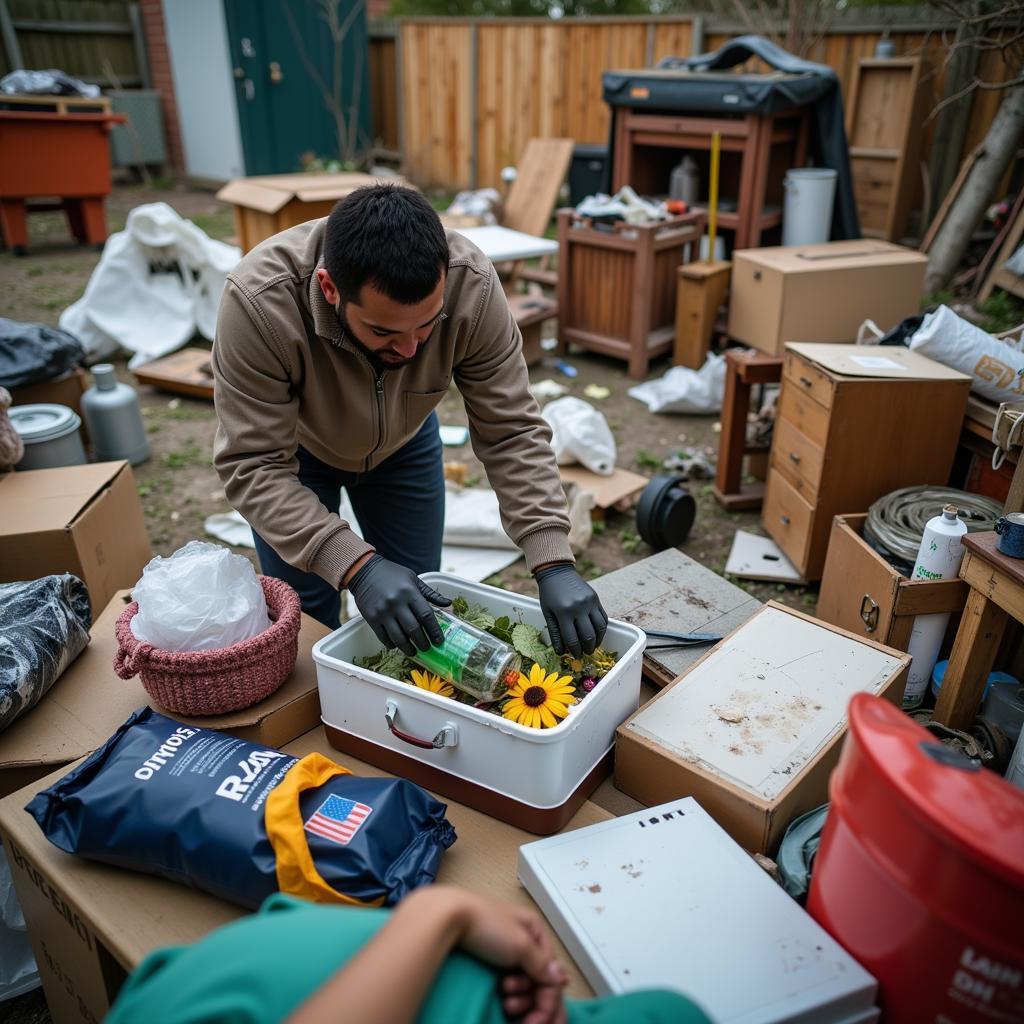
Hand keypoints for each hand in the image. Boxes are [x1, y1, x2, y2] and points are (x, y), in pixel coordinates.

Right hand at [346, 554, 450, 656]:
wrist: (365, 571)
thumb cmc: (392, 574)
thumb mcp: (413, 578)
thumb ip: (430, 593)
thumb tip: (448, 603)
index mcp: (410, 592)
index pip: (426, 615)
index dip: (434, 631)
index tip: (439, 641)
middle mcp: (397, 603)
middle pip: (413, 629)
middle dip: (422, 642)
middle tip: (427, 648)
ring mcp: (383, 612)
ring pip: (398, 637)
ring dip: (408, 648)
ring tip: (413, 652)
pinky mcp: (371, 618)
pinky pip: (383, 637)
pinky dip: (392, 644)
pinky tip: (397, 645)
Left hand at [447, 890, 567, 1023]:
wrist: (448, 919)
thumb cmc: (485, 925)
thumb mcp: (520, 944)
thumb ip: (542, 964)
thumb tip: (561, 978)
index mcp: (534, 929)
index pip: (551, 968)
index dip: (549, 994)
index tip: (540, 1017)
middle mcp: (522, 939)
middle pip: (539, 978)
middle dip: (534, 999)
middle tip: (522, 1015)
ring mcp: (505, 951)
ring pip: (524, 984)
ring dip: (521, 999)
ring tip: (507, 1002)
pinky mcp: (490, 962)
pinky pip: (508, 985)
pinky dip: (509, 996)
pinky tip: (503, 1002)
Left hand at [534, 563, 607, 657]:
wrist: (557, 572)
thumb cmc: (549, 595)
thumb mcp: (548, 614)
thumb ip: (555, 633)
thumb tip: (561, 652)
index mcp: (564, 612)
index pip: (572, 639)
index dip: (575, 651)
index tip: (575, 656)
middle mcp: (579, 608)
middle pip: (588, 636)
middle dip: (587, 648)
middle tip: (585, 653)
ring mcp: (589, 603)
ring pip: (599, 628)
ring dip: (597, 641)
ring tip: (592, 646)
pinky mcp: (596, 599)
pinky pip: (603, 618)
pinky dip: (602, 629)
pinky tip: (597, 634)